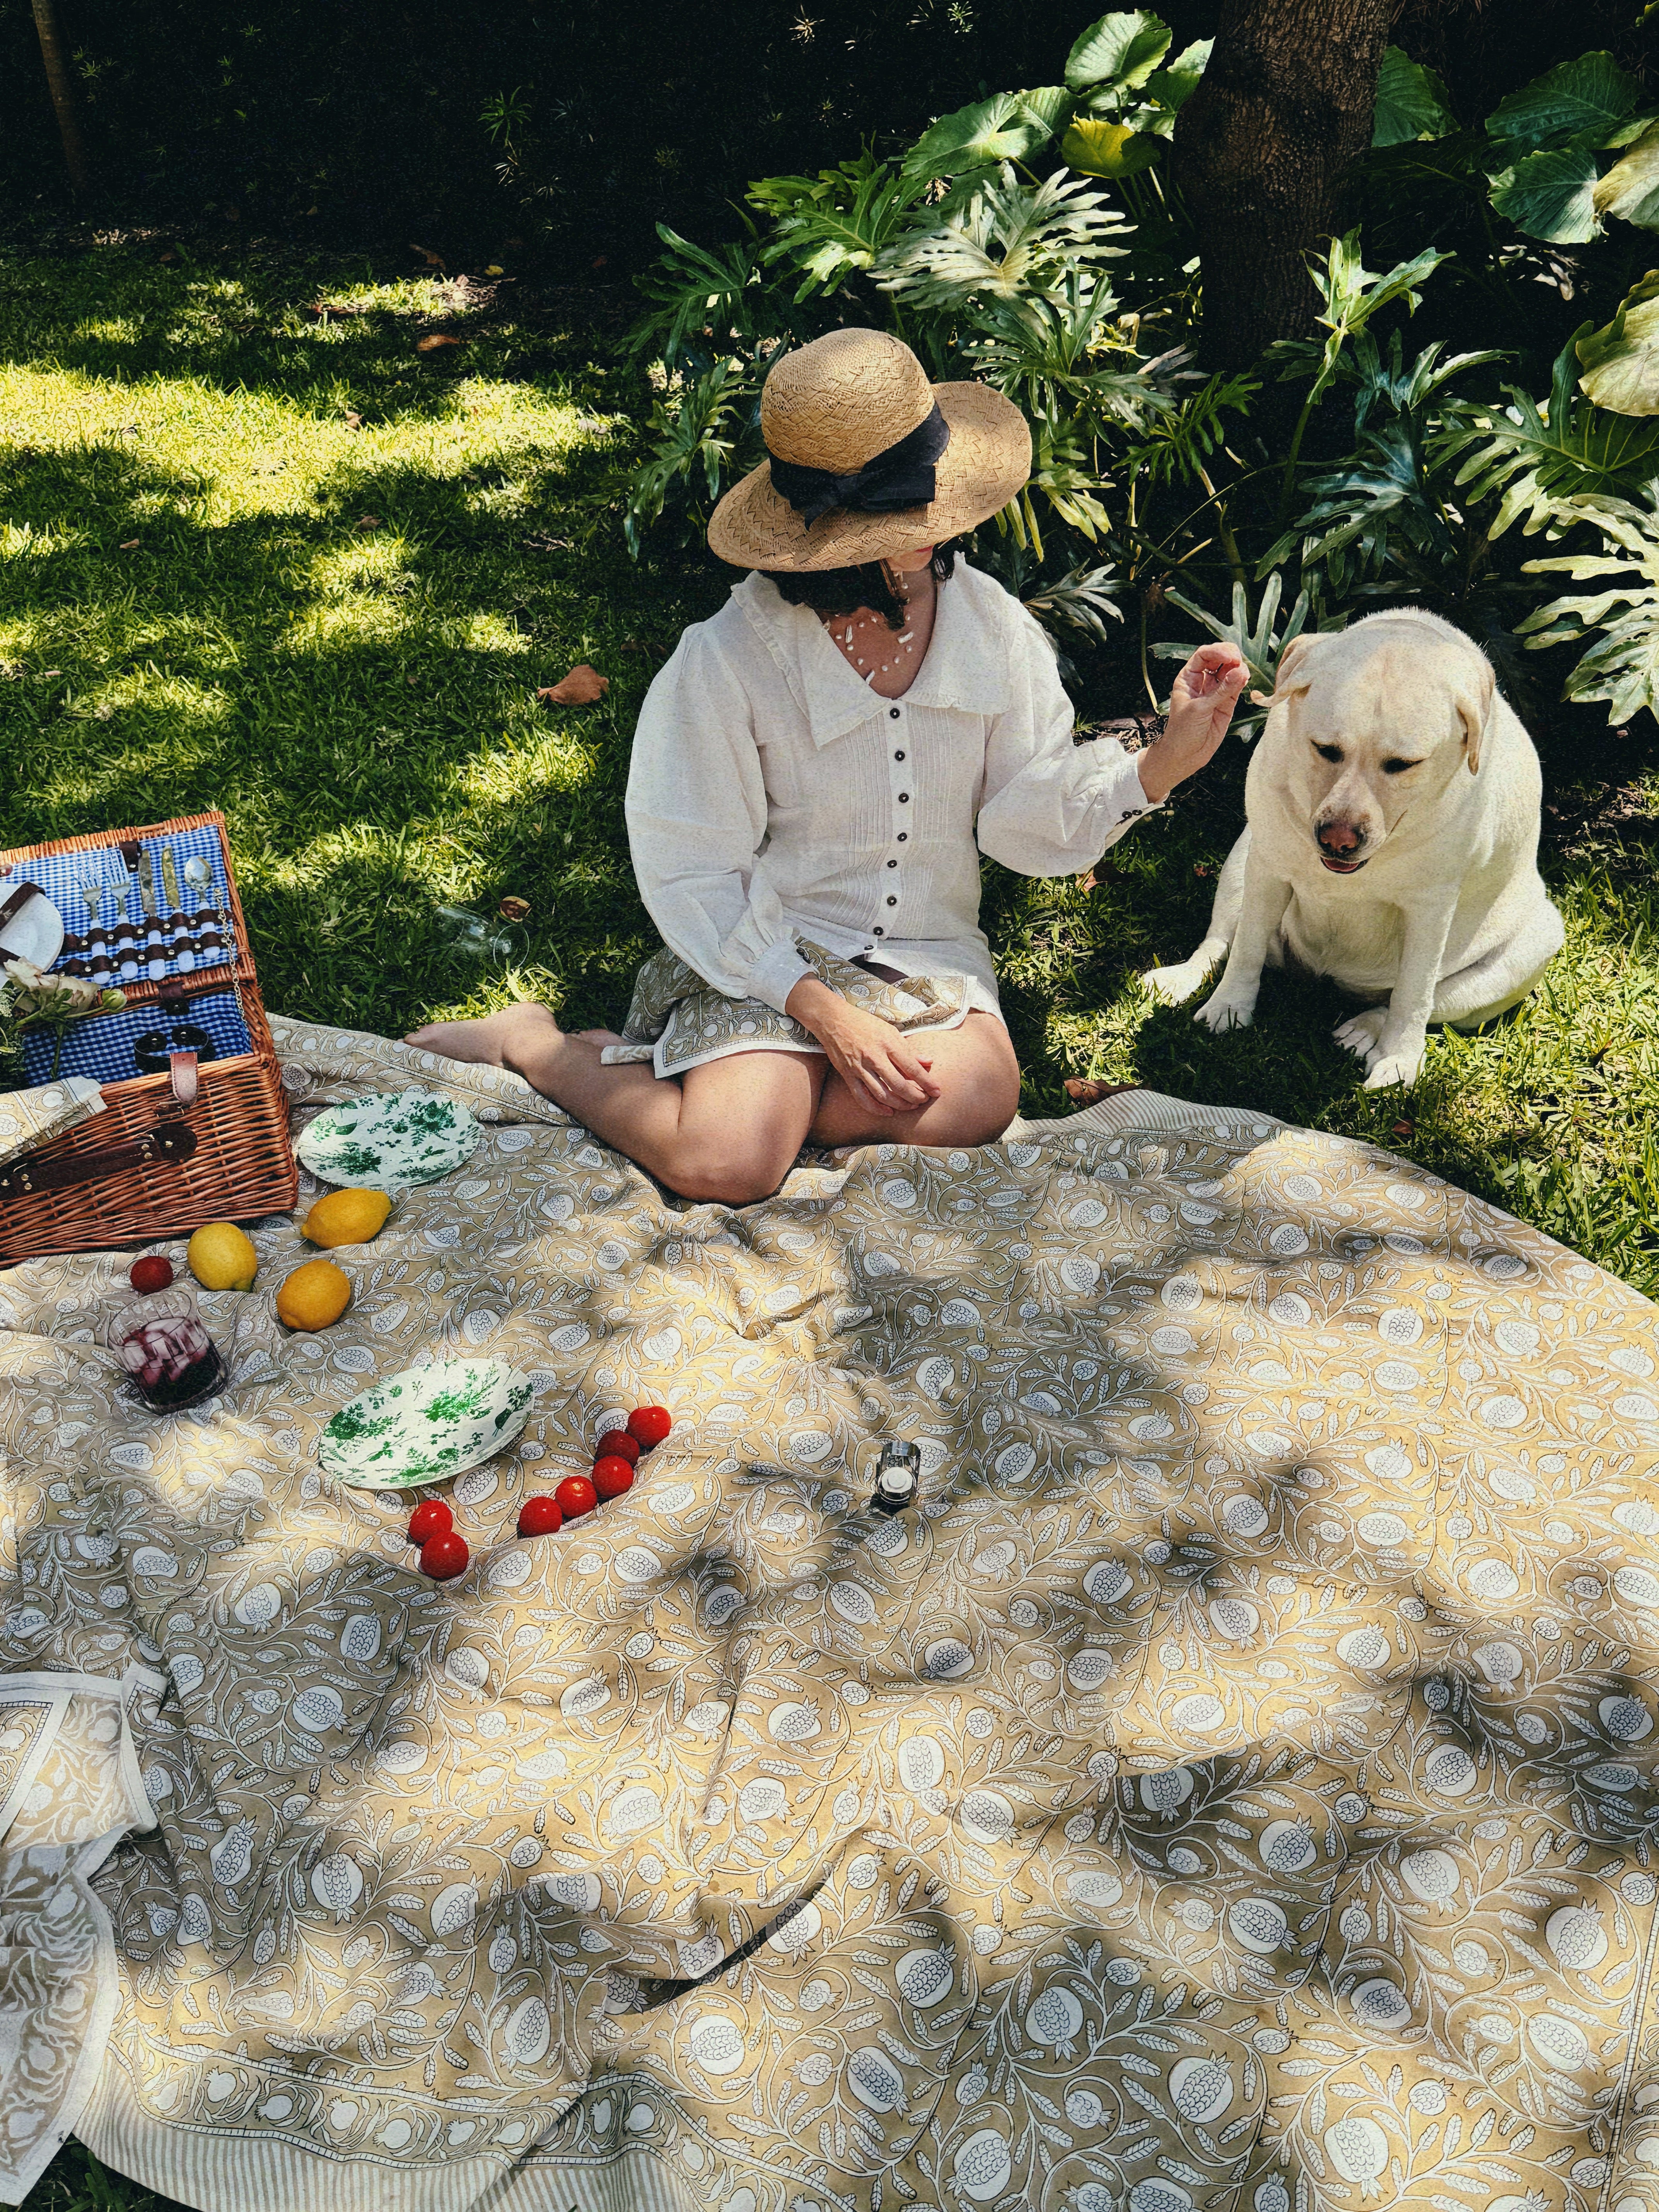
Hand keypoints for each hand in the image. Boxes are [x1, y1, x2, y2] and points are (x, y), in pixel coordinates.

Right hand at [786, 976, 941, 1115]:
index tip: (937, 1091)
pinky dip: (876, 1108)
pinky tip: (888, 1112)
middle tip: (924, 1100)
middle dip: (915, 1096)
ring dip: (899, 1104)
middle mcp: (874, 1057)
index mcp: (888, 1043)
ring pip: (882, 1094)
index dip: (927, 1082)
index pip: (912, 1068)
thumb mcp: (890, 1030)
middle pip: (899, 1085)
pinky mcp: (848, 1075)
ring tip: (910, 1106)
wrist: (834, 1020)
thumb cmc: (864, 1023)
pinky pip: (862, 1098)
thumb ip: (909, 1049)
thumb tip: (928, 1062)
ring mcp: (860, 1068)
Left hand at [1137, 643, 1247, 802]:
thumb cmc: (1183, 732)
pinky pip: (1237, 686)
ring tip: (1242, 675)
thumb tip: (1240, 671)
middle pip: (1219, 658)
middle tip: (1238, 662)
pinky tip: (1244, 679)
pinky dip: (1242, 681)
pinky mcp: (1227, 702)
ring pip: (1231, 671)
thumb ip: (1221, 691)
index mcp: (1189, 678)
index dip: (1217, 651)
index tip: (1230, 656)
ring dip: (1238, 668)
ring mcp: (1216, 691)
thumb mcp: (1199, 709)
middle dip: (1230, 656)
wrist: (1186, 755)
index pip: (1204, 655)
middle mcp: (1203, 681)